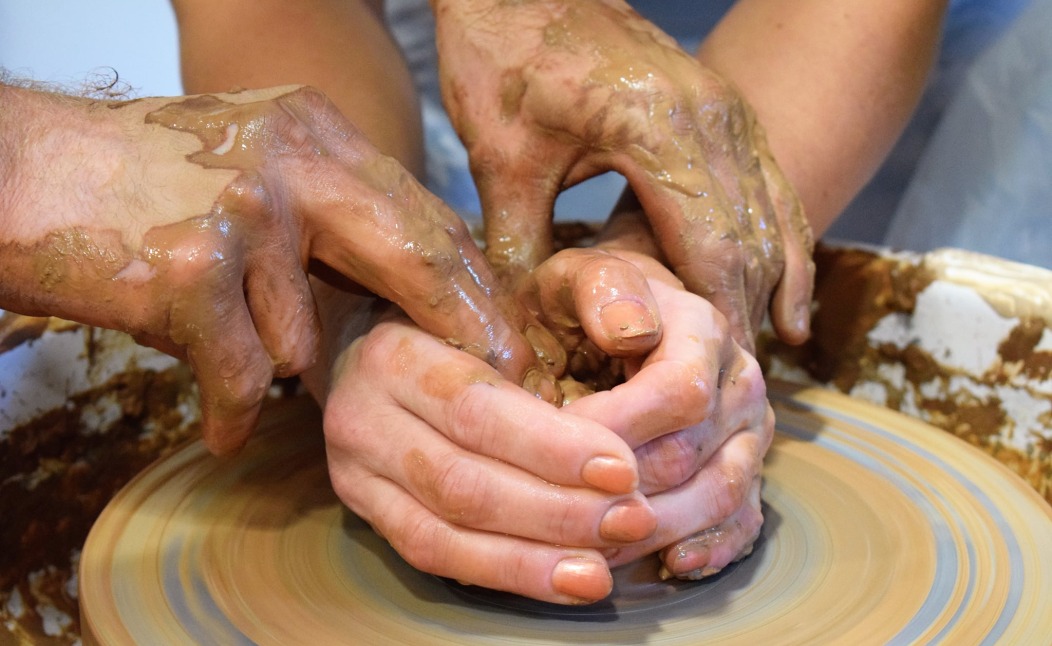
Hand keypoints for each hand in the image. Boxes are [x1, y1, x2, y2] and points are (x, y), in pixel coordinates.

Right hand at [0, 83, 562, 453]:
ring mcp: (246, 212)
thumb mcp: (250, 163)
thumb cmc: (132, 180)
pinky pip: (246, 375)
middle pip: (414, 254)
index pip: (421, 212)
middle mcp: (292, 159)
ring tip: (233, 348)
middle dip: (462, 325)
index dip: (469, 279)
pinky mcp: (193, 270)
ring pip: (307, 335)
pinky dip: (234, 411)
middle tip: (504, 377)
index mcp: (316, 132)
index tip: (505, 329)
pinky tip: (224, 427)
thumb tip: (400, 288)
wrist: (14, 170)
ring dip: (279, 361)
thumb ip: (325, 212)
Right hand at [312, 292, 656, 604]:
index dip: (551, 445)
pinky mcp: (365, 511)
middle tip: (631, 520)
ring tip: (601, 570)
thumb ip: (544, 319)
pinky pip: (433, 556)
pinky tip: (563, 581)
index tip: (623, 467)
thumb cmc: (462, 316)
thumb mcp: (494, 293)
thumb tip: (627, 340)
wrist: (379, 344)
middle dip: (555, 510)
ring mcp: (355, 470)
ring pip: (442, 532)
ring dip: (531, 559)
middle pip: (459, 480)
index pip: (475, 406)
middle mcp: (359, 414)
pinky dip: (505, 573)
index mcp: (393, 352)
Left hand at [431, 0, 813, 347]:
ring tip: (765, 353)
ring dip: (773, 285)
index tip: (720, 379)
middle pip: (754, 240)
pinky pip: (771, 185)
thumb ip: (517, 250)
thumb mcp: (499, 159)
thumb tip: (517, 333)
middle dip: (749, 315)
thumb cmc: (502, 57)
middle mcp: (714, 119)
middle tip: (739, 386)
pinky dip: (782, 241)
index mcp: (660, 132)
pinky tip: (788, 292)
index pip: (715, 249)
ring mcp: (727, 109)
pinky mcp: (723, 108)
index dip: (723, 320)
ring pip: (773, 215)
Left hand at [519, 248, 773, 578]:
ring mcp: (748, 429)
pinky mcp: (745, 465)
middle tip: (554, 514)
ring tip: (593, 551)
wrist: (626, 309)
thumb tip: (631, 328)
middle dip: (622, 491)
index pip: (677, 395)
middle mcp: (738, 381)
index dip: (614, 431)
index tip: (549, 447)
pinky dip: (709, 549)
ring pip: (719, 497)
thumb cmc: (589, 298)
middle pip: (692, 456)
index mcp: (704, 329)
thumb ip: (600, 289)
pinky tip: (670, 564)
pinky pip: (743, 519)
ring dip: (655, 531)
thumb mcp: (578, 273)